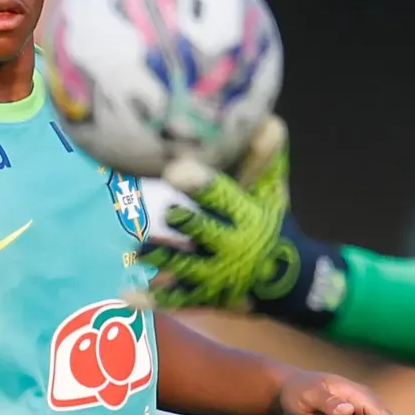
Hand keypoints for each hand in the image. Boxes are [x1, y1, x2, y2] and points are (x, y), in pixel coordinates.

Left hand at [146, 119, 331, 321]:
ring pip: (184, 265)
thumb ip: (265, 156)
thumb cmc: (273, 223)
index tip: (177, 169)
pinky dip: (152, 298)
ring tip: (137, 249)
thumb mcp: (273, 190)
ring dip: (161, 257)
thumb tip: (265, 116)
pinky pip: (176, 298)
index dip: (202, 184)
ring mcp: (215, 273)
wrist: (288, 279)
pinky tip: (126, 294)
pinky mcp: (204, 295)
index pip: (223, 195)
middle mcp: (230, 244)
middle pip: (204, 231)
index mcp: (245, 214)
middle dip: (187, 224)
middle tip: (167, 213)